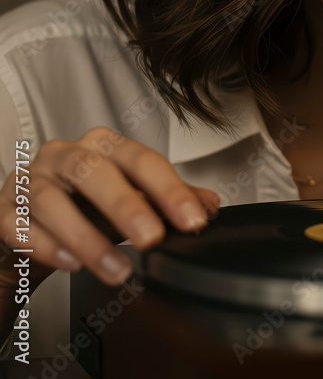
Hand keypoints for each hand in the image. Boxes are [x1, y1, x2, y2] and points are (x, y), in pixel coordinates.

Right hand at [0, 126, 220, 328]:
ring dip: (87, 238)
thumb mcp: (133, 199)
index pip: (143, 160)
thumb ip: (169, 200)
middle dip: (127, 206)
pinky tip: (70, 264)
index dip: (171, 190)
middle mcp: (65, 154)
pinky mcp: (5, 208)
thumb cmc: (88, 205)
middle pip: (95, 172)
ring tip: (115, 269)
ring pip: (53, 201)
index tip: (194, 221)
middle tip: (151, 240)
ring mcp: (30, 179)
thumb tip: (209, 205)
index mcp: (104, 146)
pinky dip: (45, 245)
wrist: (33, 223)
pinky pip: (18, 224)